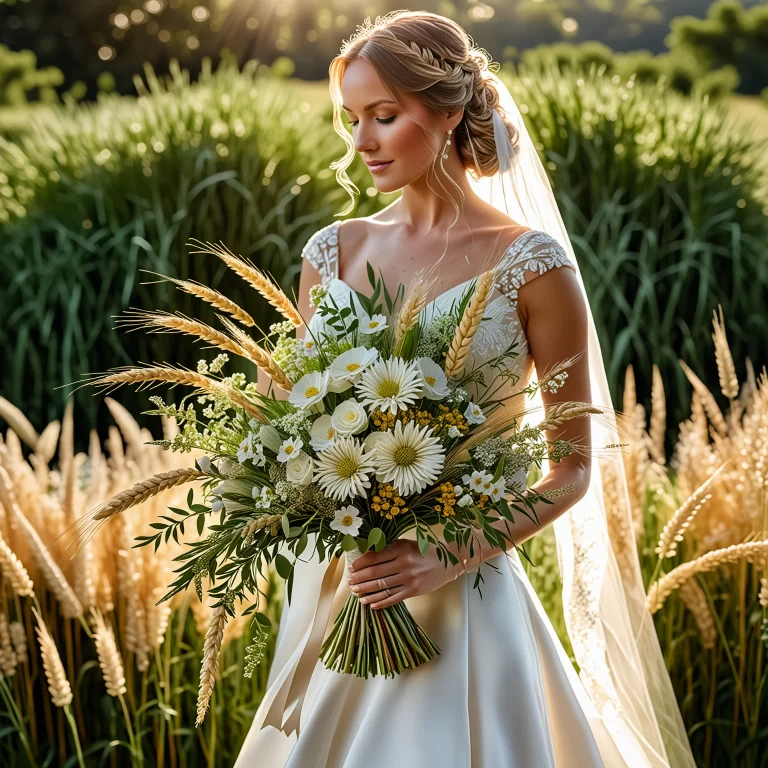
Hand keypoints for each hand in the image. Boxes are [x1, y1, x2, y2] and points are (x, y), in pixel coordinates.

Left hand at [346, 539, 463, 609]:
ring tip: (357, 593)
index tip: (352, 567)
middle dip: (359, 578)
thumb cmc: (424, 551)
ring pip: (382, 587)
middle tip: (350, 582)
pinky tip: (371, 604)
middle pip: (375, 573)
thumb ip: (388, 549)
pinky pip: (393, 598)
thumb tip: (366, 556)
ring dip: (366, 591)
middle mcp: (404, 564)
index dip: (360, 563)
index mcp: (400, 549)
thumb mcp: (406, 544)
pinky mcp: (413, 591)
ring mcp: (409, 579)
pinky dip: (380, 602)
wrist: (447, 562)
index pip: (374, 557)